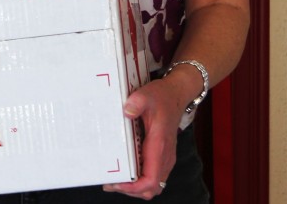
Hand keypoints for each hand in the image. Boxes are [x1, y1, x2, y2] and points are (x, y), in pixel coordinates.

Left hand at [101, 78, 184, 199]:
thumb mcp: (146, 95)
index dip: (134, 187)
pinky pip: (153, 176)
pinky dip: (140, 180)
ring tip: (115, 181)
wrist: (176, 95)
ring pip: (153, 185)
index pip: (151, 180)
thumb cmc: (162, 97)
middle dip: (131, 190)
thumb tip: (126, 112)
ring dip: (135, 187)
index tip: (117, 183)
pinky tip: (126, 172)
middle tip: (110, 183)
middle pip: (151, 188)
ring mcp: (165, 158)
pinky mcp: (162, 156)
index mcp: (159, 146)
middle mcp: (165, 156)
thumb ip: (137, 102)